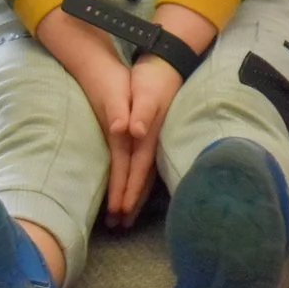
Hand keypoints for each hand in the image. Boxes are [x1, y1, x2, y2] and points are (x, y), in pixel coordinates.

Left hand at [109, 57, 183, 225]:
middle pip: (142, 178)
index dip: (129, 191)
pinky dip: (141, 180)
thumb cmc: (153, 78)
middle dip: (132, 202)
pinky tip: (139, 187)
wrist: (168, 62)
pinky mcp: (153, 134)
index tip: (120, 212)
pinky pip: (146, 165)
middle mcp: (152, 141)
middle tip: (120, 225)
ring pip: (146, 174)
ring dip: (137, 195)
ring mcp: (154, 138)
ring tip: (127, 216)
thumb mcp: (144, 92)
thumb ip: (138, 112)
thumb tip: (131, 131)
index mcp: (147, 135)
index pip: (136, 169)